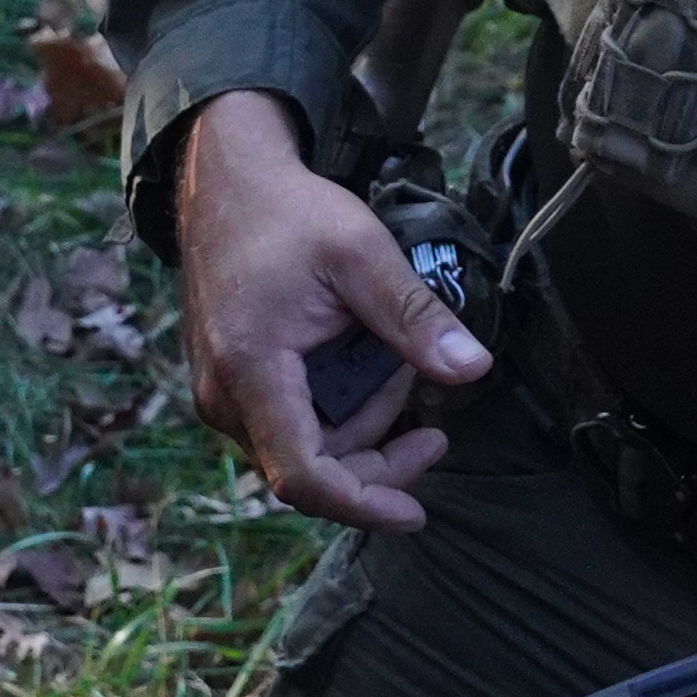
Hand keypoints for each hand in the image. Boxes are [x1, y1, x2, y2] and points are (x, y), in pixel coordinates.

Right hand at [178, 89, 489, 532]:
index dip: (362, 504)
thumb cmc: (289, 212)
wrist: (229, 183)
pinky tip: (367, 371)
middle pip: (308, 471)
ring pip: (301, 450)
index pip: (303, 475)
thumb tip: (474, 369)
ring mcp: (222, 393)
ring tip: (397, 369)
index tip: (415, 513)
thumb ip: (415, 316)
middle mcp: (224, 395)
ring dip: (361, 428)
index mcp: (252, 368)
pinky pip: (288, 427)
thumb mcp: (363, 253)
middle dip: (377, 461)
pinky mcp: (230, 384)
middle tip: (435, 431)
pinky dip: (337, 413)